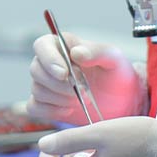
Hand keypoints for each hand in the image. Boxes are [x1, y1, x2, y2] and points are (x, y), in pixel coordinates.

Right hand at [27, 34, 146, 123]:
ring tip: (80, 99)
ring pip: (37, 90)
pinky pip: (34, 107)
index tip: (64, 73)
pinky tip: (69, 110)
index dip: (48, 59)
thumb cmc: (116, 74)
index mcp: (63, 45)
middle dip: (59, 84)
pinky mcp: (45, 104)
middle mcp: (49, 62)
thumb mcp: (113, 59)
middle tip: (82, 90)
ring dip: (59, 98)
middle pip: (36, 70)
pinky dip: (51, 111)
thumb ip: (97, 52)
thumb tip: (76, 53)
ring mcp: (45, 84)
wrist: (121, 101)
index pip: (42, 45)